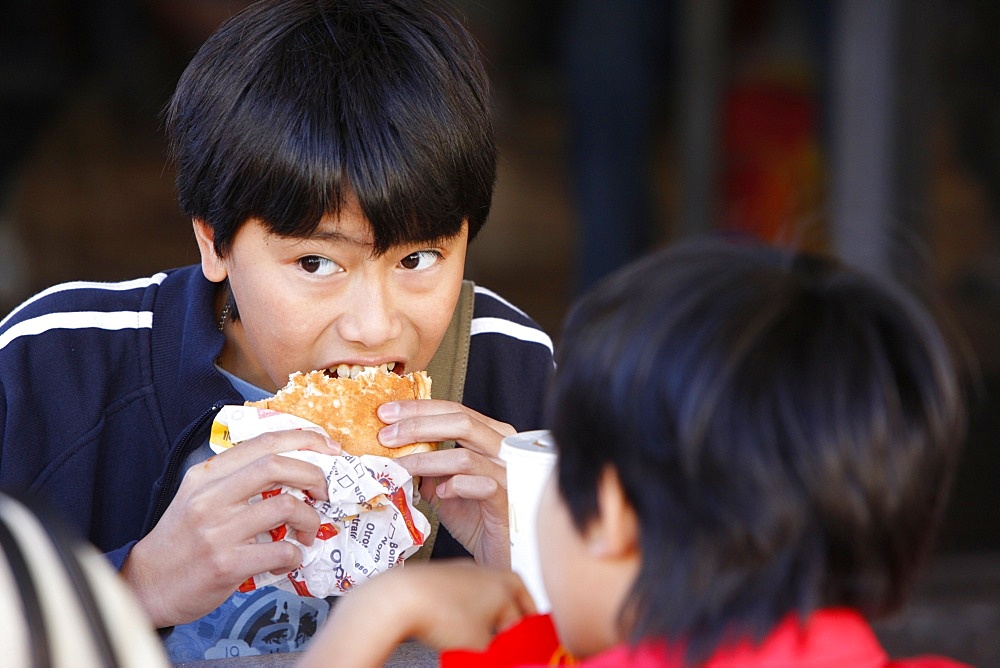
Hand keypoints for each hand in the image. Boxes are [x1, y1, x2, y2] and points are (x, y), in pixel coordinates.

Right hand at [122, 429, 339, 627]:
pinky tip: (290, 559)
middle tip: (324, 493)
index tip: (329, 449)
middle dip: (313, 475)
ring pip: (286, 507)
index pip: (264, 442)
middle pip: (277, 466)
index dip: (304, 440)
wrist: (148, 584)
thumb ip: (236, 478)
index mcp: (207, 475)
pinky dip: (296, 555)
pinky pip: (281, 551)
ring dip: (311, 520)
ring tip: (307, 533)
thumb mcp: (198, 495)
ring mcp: (218, 531)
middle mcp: (211, 497)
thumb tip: (291, 466)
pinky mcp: (227, 564)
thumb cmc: (182, 538)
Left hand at [299, 560, 535, 667]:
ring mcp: (465, 571)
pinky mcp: (444, 576)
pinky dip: (465, 613)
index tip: (521, 652)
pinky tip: (455, 628)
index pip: (527, 618)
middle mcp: (489, 572)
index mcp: (508, 584)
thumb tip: (500, 655)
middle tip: (506, 644)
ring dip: (487, 620)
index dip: (525, 641)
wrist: (400, 597)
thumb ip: (498, 653)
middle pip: (510, 603)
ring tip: (478, 640)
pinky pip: (464, 597)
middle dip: (510, 626)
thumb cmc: (441, 612)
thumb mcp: (480, 645)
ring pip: (486, 600)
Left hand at [377, 400, 515, 566]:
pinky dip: (456, 486)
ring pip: (465, 457)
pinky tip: (439, 494)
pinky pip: (482, 486)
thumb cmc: (477, 518)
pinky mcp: (508, 501)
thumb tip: (394, 449)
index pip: (455, 410)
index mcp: (492, 437)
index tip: (386, 413)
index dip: (419, 409)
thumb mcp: (445, 485)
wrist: (499, 553)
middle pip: (462, 423)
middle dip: (418, 426)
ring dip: (426, 461)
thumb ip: (428, 465)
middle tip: (386, 437)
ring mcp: (509, 474)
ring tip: (400, 469)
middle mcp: (504, 449)